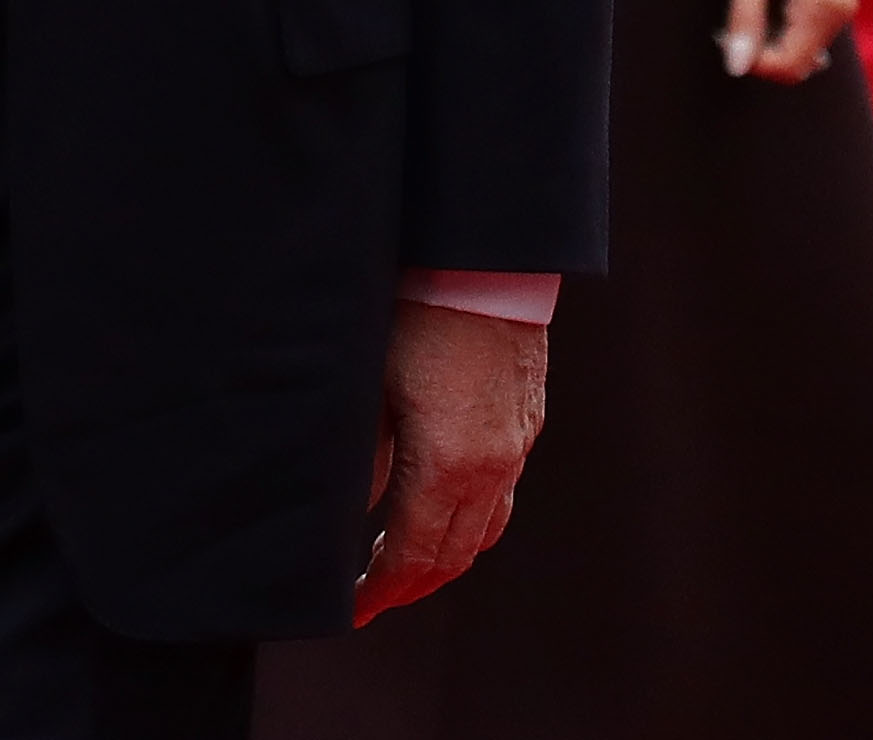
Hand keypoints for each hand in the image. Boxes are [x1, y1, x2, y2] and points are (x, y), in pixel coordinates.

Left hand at [356, 303, 546, 623]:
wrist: (486, 262)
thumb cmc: (418, 316)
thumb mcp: (370, 393)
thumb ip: (363, 463)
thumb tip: (343, 518)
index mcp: (447, 465)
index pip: (414, 558)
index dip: (380, 592)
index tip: (351, 609)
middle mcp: (492, 466)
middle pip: (454, 557)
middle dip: (411, 584)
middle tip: (371, 595)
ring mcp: (517, 445)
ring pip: (485, 530)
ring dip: (445, 555)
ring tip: (404, 557)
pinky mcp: (529, 421)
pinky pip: (503, 492)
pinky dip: (470, 516)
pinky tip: (441, 501)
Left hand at [722, 0, 855, 82]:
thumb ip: (744, 18)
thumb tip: (737, 68)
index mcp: (822, 5)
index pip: (787, 66)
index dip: (751, 62)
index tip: (724, 33)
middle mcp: (841, 11)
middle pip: (796, 64)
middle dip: (760, 52)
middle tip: (731, 16)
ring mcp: (841, 6)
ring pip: (801, 50)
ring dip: (769, 39)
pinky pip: (806, 32)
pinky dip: (780, 26)